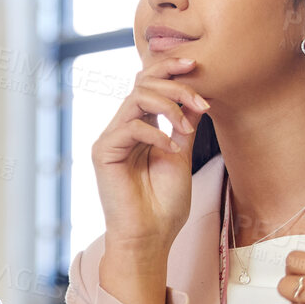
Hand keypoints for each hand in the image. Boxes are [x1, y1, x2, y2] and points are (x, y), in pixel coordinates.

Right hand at [89, 56, 209, 252]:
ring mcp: (112, 138)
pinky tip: (172, 148)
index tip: (198, 66)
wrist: (150, 237)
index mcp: (141, 126)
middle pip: (142, 82)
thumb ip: (184, 123)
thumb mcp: (182, 153)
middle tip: (201, 99)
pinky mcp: (103, 152)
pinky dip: (157, 133)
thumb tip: (197, 92)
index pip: (150, 84)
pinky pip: (131, 126)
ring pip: (136, 97)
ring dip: (169, 105)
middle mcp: (123, 127)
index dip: (171, 69)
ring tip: (188, 129)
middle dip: (175, 83)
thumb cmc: (165, 204)